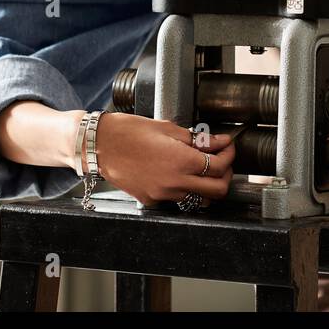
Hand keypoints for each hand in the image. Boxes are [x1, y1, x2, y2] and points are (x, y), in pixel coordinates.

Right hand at [88, 112, 236, 207]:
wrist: (99, 146)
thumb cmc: (128, 131)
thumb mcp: (167, 128)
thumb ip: (196, 139)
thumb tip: (218, 141)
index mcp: (180, 161)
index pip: (220, 166)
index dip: (229, 155)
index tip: (227, 146)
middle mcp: (174, 183)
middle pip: (218, 190)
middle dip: (226, 174)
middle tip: (222, 159)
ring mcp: (163, 195)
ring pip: (200, 199)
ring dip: (208, 185)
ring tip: (203, 168)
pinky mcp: (152, 200)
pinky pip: (179, 200)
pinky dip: (187, 189)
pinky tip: (181, 174)